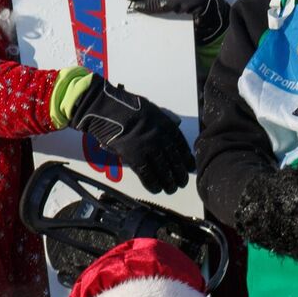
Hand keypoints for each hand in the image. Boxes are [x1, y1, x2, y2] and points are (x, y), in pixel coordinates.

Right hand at [67, 78, 193, 194]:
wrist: (108, 109)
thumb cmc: (126, 107)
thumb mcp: (151, 109)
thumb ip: (161, 121)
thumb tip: (172, 127)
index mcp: (165, 124)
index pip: (180, 145)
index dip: (186, 158)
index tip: (189, 167)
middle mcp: (160, 136)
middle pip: (174, 159)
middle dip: (179, 173)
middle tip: (182, 182)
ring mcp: (148, 147)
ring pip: (163, 168)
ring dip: (168, 181)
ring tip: (171, 189)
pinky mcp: (134, 156)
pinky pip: (146, 173)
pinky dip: (152, 183)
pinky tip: (157, 189)